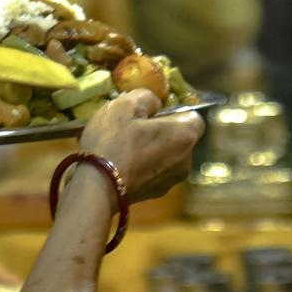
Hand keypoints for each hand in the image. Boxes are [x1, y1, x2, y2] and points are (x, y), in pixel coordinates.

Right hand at [79, 89, 204, 204]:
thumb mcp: (124, 106)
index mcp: (184, 135)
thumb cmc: (114, 141)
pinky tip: (121, 164)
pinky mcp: (155, 194)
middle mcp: (186, 160)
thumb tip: (154, 104)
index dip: (173, 111)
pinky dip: (142, 167)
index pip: (194, 116)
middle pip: (179, 138)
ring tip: (123, 147)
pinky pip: (153, 172)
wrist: (98, 186)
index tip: (151, 112)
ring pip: (166, 156)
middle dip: (161, 132)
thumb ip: (146, 97)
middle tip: (133, 127)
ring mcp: (171, 180)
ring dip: (151, 150)